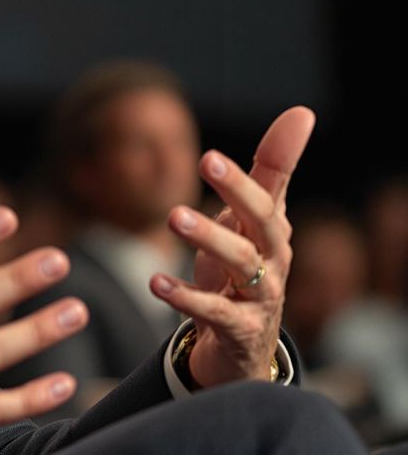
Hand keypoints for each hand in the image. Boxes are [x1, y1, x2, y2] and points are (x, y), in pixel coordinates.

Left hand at [149, 106, 314, 386]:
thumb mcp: (250, 218)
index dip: (249, 170)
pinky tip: (155, 281)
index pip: (268, 192)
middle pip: (263, 222)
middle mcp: (274, 259)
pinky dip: (185, 297)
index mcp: (272, 228)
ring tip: (174, 216)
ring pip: (241, 263)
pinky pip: (214, 312)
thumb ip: (270, 169)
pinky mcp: (240, 329)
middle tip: (204, 160)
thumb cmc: (244, 268)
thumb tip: (302, 112)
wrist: (242, 345)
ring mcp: (260, 296)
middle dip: (237, 191)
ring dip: (208, 237)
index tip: (214, 151)